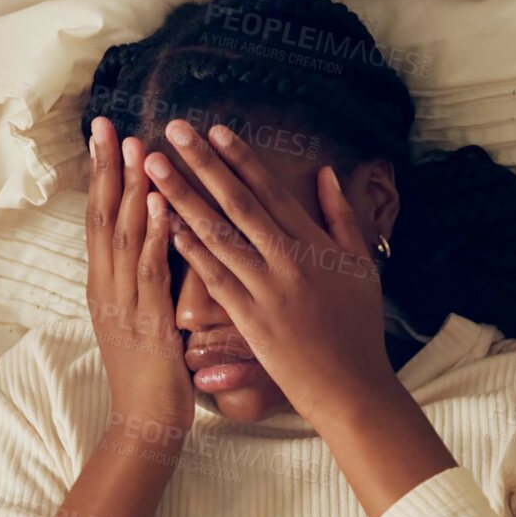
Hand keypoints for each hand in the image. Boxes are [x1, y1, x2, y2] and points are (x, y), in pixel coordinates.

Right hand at [86, 116, 192, 442]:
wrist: (145, 426)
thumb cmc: (153, 376)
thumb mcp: (144, 318)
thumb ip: (145, 280)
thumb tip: (155, 244)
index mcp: (106, 284)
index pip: (98, 218)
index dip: (100, 174)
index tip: (104, 134)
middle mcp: (106, 287)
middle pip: (99, 216)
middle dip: (104, 168)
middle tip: (105, 123)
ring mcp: (122, 303)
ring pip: (120, 235)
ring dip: (127, 189)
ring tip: (135, 146)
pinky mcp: (144, 321)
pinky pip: (147, 269)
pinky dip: (150, 232)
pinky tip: (156, 201)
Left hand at [143, 119, 394, 430]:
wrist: (353, 387)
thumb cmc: (359, 328)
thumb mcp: (360, 265)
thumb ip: (340, 217)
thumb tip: (327, 172)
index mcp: (314, 243)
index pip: (270, 191)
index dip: (240, 159)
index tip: (214, 130)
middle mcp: (289, 259)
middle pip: (238, 202)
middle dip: (203, 163)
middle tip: (173, 130)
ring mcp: (268, 289)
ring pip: (219, 234)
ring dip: (184, 198)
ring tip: (155, 169)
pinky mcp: (251, 320)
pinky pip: (216, 278)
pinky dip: (192, 250)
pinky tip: (166, 226)